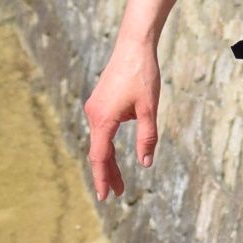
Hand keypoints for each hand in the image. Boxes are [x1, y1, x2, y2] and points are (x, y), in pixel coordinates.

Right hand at [83, 39, 161, 199]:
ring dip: (109, 161)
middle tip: (116, 194)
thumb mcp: (149, 109)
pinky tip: (116, 153)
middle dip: (107, 174)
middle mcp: (94, 115)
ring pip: (100, 142)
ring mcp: (94, 108)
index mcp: (103, 120)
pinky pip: (102, 130)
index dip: (103, 178)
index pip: (100, 157)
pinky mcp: (99, 103)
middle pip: (99, 152)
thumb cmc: (142, 76)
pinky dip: (108, 146)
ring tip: (119, 181)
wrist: (133, 46)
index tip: (104, 196)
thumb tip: (145, 163)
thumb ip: (147, 137)